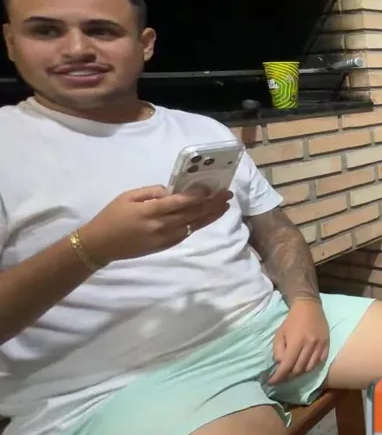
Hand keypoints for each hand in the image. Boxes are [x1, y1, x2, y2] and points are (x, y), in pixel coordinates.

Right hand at [80, 186, 233, 264]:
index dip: (198, 195)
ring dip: (211, 215)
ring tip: (225, 206)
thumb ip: (151, 192)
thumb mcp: (128, 197)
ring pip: (194, 225)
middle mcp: (161, 225)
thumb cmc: (112, 216)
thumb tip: (172, 191)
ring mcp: (164, 238)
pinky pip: (186, 233)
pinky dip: (199, 224)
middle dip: (212, 203)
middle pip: (192, 213)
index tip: (211, 188)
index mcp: (150, 211)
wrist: (100, 245)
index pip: (180, 202)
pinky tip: (208, 217)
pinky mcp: (165, 246)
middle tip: (227, 194)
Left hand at [268, 299, 329, 384]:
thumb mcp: (279, 333)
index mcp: (296, 342)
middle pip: (299, 369)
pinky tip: (305, 364)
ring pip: (310, 368)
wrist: (309, 306)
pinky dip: (311, 366)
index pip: (287, 366)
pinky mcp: (327, 344)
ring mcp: (320, 345)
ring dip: (300, 372)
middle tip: (282, 376)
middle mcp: (309, 345)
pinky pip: (320, 361)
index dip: (278, 376)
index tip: (272, 382)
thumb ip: (278, 350)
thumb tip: (282, 364)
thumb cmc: (291, 320)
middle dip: (288, 375)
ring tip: (293, 371)